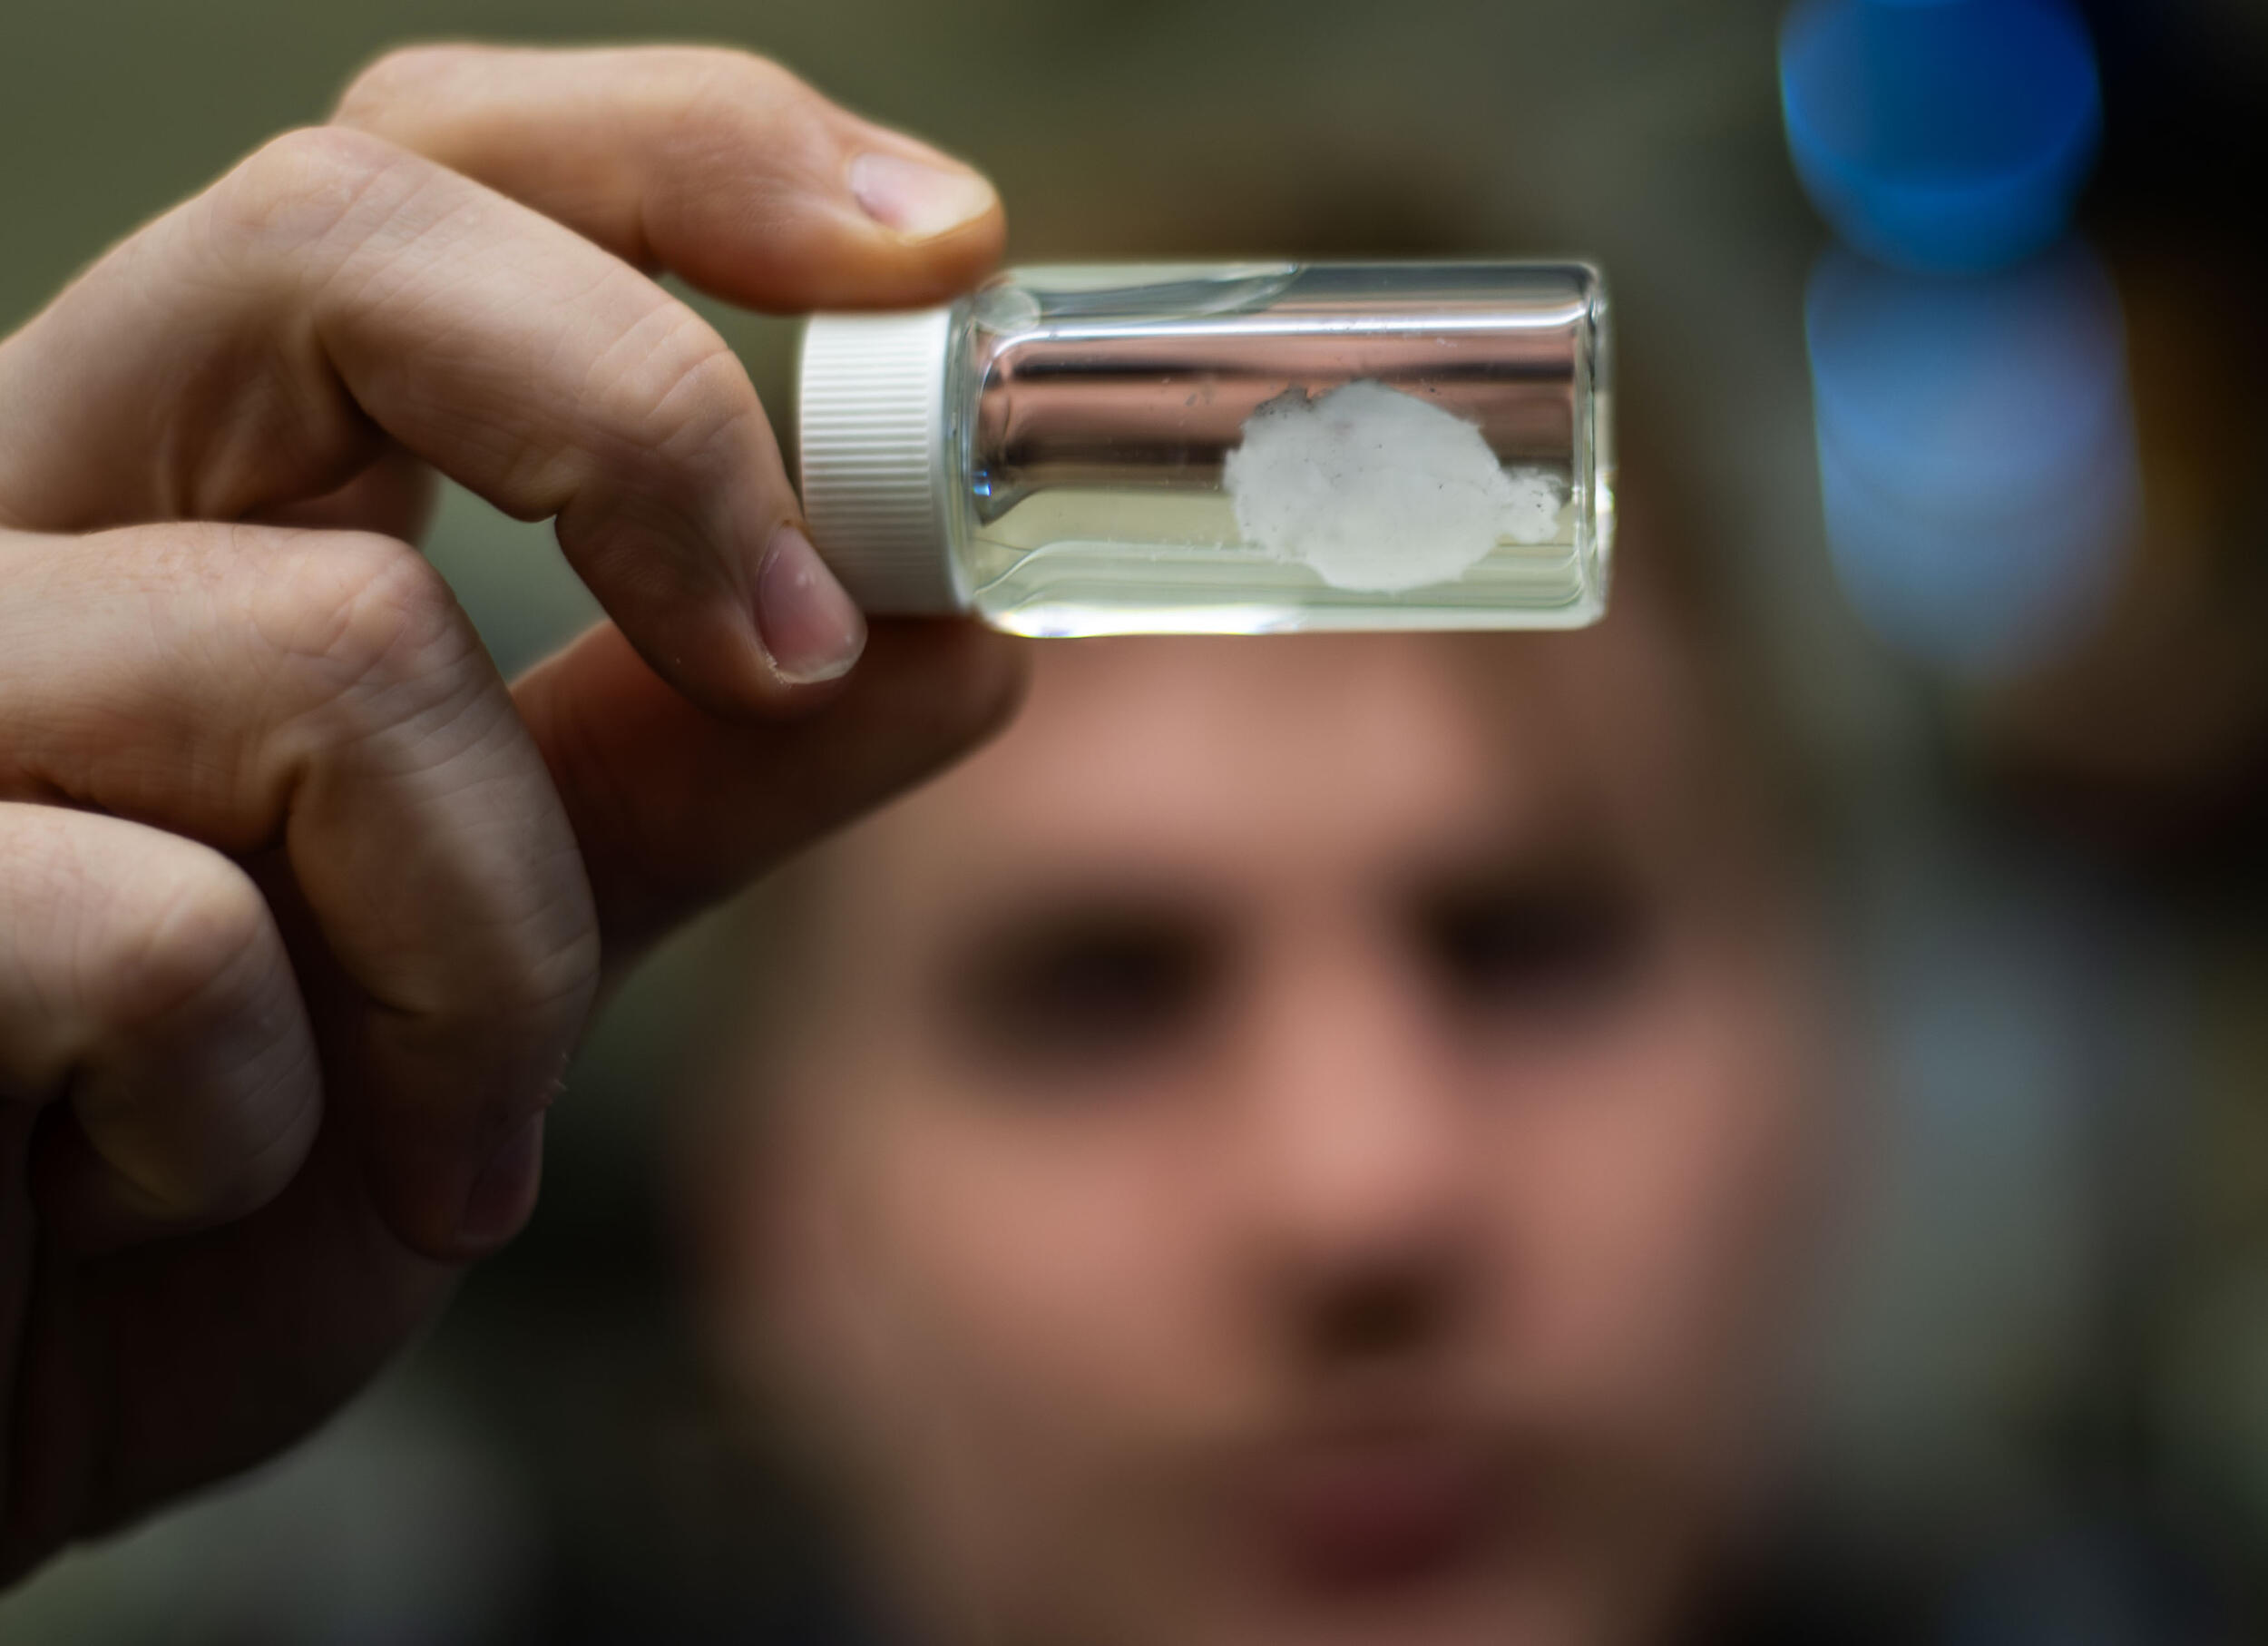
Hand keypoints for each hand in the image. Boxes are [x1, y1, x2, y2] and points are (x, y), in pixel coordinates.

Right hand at [0, 44, 1024, 1581]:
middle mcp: (12, 517)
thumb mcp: (482, 968)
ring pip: (334, 649)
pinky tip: (177, 1202)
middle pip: (336, 238)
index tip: (941, 245)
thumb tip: (951, 642)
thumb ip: (685, 783)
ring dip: (487, 951)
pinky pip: (166, 936)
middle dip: (646, 428)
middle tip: (788, 646)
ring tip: (430, 1134)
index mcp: (175, 499)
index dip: (685, 160)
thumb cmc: (156, 1202)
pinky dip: (273, 1119)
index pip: (417, 186)